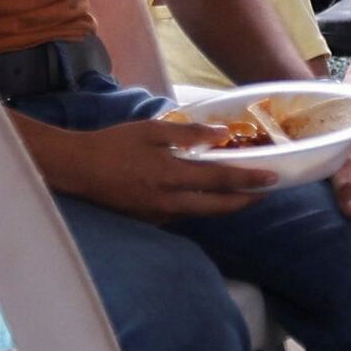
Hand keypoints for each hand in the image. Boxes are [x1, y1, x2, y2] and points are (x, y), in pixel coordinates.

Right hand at [41, 111, 273, 218]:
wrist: (77, 170)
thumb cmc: (114, 144)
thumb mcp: (152, 130)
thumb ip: (189, 134)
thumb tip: (222, 135)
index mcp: (172, 176)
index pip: (221, 181)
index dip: (249, 181)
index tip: (272, 179)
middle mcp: (169, 202)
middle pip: (218, 207)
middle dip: (245, 201)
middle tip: (266, 192)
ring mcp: (159, 214)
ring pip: (201, 213)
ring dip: (224, 205)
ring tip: (242, 192)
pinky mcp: (149, 220)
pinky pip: (183, 214)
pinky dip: (200, 206)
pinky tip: (205, 196)